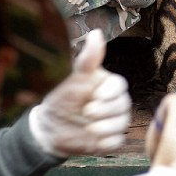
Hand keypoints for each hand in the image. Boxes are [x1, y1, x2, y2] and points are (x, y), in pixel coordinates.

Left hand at [28, 30, 130, 156]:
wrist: (51, 128)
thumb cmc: (63, 99)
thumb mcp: (75, 79)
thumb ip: (88, 59)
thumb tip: (96, 33)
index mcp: (108, 85)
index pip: (120, 85)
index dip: (110, 92)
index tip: (95, 96)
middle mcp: (115, 102)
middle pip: (124, 105)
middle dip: (105, 110)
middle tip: (86, 112)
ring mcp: (115, 121)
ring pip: (122, 124)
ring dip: (105, 127)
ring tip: (88, 127)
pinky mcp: (111, 139)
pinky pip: (118, 141)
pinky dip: (106, 142)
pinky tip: (93, 140)